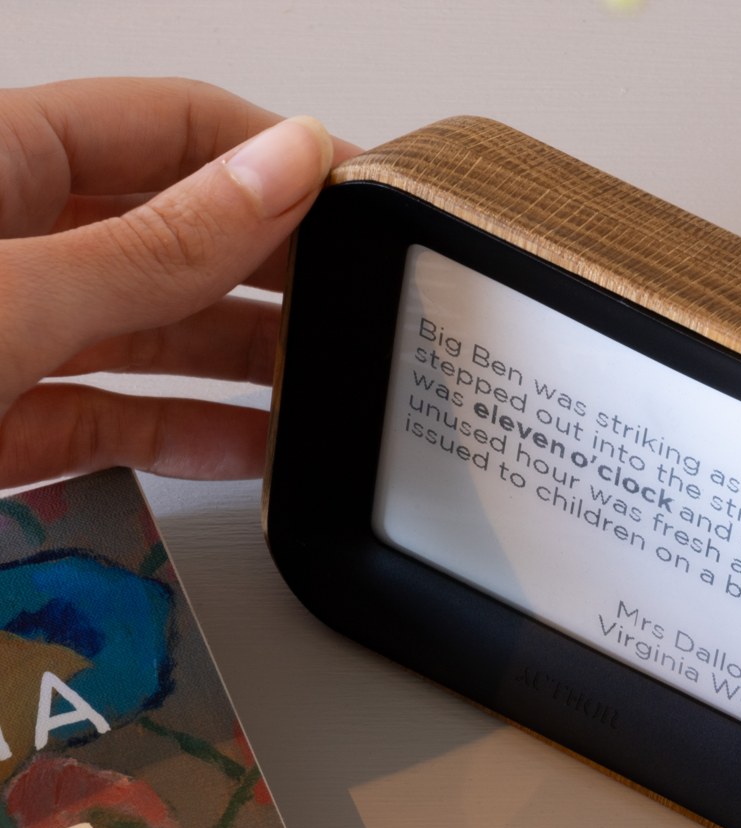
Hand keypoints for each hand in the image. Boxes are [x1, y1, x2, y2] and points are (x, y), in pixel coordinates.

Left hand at [0, 77, 355, 488]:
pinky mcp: (1, 425)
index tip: (366, 197)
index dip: (275, 154)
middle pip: (173, 235)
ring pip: (152, 333)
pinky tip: (254, 449)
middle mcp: (7, 243)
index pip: (170, 126)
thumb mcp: (13, 299)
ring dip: (242, 360)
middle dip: (272, 269)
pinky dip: (188, 437)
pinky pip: (115, 419)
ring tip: (323, 379)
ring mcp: (5, 336)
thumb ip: (154, 245)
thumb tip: (281, 170)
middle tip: (356, 298)